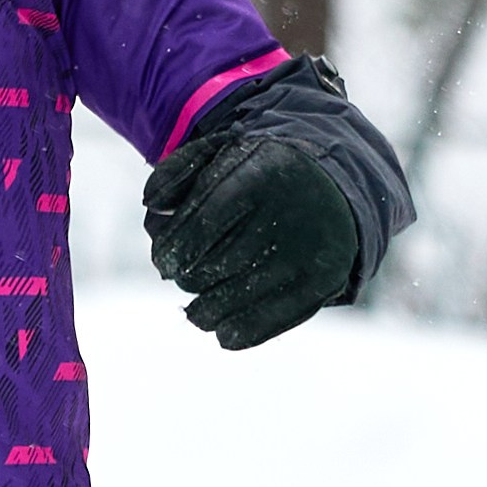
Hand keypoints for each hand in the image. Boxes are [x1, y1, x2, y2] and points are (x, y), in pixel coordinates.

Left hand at [143, 126, 359, 349]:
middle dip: (188, 277)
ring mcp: (307, 251)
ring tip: (199, 310)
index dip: (171, 252)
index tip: (166, 261)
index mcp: (258, 176)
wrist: (334, 186)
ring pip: (233, 301)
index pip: (198, 228)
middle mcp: (287, 214)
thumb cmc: (259, 174)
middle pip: (210, 268)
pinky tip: (223, 331)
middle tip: (188, 276)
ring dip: (205, 312)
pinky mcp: (322, 282)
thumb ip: (176, 173)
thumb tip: (152, 205)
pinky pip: (268, 321)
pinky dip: (238, 332)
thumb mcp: (219, 154)